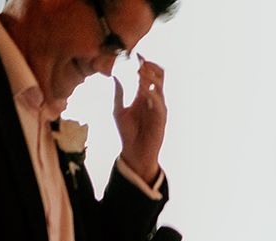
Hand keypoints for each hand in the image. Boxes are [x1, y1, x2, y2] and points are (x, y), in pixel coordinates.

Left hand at [114, 56, 166, 184]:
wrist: (134, 152)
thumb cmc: (127, 133)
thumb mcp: (118, 110)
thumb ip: (118, 93)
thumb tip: (114, 76)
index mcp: (143, 95)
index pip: (147, 73)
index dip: (143, 62)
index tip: (135, 53)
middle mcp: (153, 99)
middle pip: (159, 74)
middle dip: (150, 66)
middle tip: (139, 62)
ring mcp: (158, 107)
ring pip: (160, 84)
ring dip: (150, 76)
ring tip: (139, 72)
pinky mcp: (161, 118)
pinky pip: (159, 102)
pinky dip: (151, 93)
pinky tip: (142, 89)